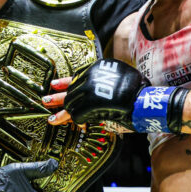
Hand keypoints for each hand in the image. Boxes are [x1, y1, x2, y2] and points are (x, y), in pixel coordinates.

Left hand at [44, 59, 188, 133]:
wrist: (144, 100)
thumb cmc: (137, 91)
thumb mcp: (120, 78)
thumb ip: (106, 82)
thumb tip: (96, 89)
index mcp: (99, 68)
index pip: (77, 75)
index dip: (65, 82)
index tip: (55, 84)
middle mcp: (92, 76)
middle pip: (71, 89)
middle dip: (59, 98)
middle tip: (46, 101)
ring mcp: (90, 89)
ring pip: (71, 102)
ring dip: (64, 113)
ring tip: (53, 118)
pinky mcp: (91, 103)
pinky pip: (77, 113)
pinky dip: (75, 120)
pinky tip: (70, 123)